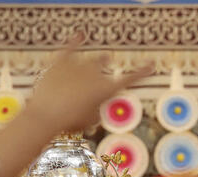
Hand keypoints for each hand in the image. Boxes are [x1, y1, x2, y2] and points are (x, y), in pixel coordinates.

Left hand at [26, 37, 150, 132]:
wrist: (46, 114)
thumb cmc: (70, 122)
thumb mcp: (89, 121)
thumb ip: (97, 109)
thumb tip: (95, 103)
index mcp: (107, 89)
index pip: (131, 78)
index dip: (142, 72)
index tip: (151, 65)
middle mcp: (96, 73)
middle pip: (105, 66)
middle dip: (106, 67)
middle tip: (105, 69)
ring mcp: (79, 65)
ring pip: (92, 59)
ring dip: (96, 60)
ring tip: (99, 61)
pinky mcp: (61, 61)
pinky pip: (70, 47)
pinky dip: (75, 41)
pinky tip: (80, 35)